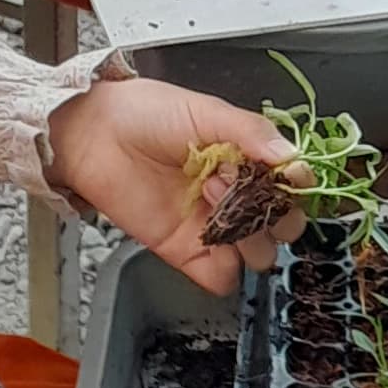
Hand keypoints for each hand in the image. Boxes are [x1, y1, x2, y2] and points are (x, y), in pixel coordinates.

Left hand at [45, 73, 309, 295]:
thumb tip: (292, 158)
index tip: (287, 177)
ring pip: (259, 254)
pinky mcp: (185, 251)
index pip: (290, 186)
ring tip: (214, 198)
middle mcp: (234, 195)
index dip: (294, 186)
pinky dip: (226, 269)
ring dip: (251, 237)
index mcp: (246, 159)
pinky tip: (211, 239)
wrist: (93, 133)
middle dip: (277, 215)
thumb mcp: (205, 110)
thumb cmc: (145, 113)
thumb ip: (251, 131)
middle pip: (283, 226)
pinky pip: (221, 277)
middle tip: (244, 187)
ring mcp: (211, 226)